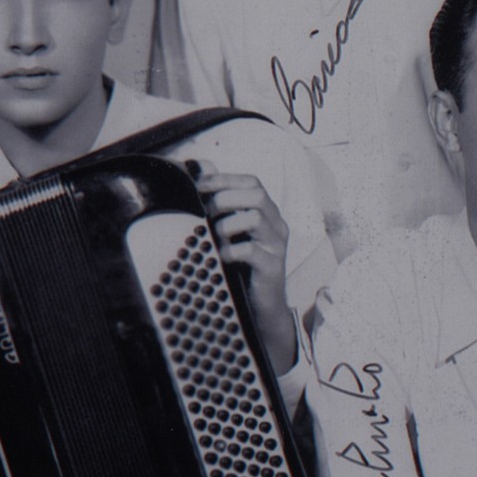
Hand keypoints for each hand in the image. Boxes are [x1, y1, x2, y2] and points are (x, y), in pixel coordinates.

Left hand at [191, 159, 294, 368]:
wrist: (262, 308)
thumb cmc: (243, 267)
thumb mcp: (232, 234)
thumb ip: (220, 204)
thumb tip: (199, 168)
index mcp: (268, 214)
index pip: (253, 183)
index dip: (226, 179)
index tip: (199, 185)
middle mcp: (277, 226)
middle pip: (257, 195)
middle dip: (225, 198)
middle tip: (205, 211)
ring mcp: (277, 246)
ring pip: (256, 217)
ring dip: (227, 224)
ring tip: (213, 237)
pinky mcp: (272, 267)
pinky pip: (251, 250)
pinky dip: (230, 251)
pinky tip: (220, 258)